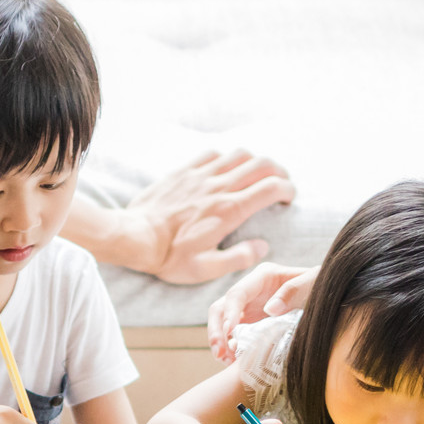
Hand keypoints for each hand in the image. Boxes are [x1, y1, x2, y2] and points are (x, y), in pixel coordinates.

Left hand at [120, 149, 295, 284]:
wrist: (135, 237)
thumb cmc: (169, 257)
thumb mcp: (206, 269)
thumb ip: (239, 257)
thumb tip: (262, 246)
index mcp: (229, 211)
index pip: (271, 188)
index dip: (288, 189)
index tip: (289, 198)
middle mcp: (219, 187)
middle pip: (262, 165)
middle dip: (278, 172)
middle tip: (280, 183)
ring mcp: (201, 175)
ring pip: (240, 154)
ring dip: (255, 161)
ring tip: (257, 174)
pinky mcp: (184, 171)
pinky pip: (213, 154)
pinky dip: (226, 158)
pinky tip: (225, 169)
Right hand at [206, 262, 317, 360]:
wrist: (333, 297)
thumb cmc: (324, 285)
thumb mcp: (314, 283)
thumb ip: (294, 291)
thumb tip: (270, 309)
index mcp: (263, 277)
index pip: (237, 293)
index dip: (230, 312)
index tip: (231, 332)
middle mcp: (251, 292)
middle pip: (221, 307)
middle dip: (217, 330)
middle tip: (222, 352)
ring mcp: (250, 308)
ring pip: (223, 324)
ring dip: (220, 342)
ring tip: (225, 361)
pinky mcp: (253, 325)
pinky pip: (235, 337)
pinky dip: (232, 350)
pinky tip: (234, 364)